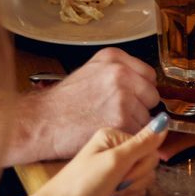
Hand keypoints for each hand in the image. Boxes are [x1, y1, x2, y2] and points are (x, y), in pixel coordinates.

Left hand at [7, 117, 163, 195]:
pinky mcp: (111, 192)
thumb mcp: (115, 162)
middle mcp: (115, 154)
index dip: (140, 168)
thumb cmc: (80, 185)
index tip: (122, 175)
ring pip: (140, 189)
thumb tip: (164, 120)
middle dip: (131, 186)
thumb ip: (143, 143)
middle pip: (147, 171)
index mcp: (116, 139)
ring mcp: (112, 174)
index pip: (151, 152)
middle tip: (111, 188)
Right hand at [10, 49, 160, 161]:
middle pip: (152, 96)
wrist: (42, 121)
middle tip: (117, 114)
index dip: (141, 91)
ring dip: (134, 125)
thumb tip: (146, 86)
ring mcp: (122, 96)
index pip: (149, 75)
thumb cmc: (63, 102)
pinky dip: (128, 137)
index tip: (131, 99)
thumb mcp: (91, 71)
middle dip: (140, 108)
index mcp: (114, 58)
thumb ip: (120, 73)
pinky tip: (109, 133)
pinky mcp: (122, 119)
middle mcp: (120, 73)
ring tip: (108, 124)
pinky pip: (139, 132)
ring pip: (147, 116)